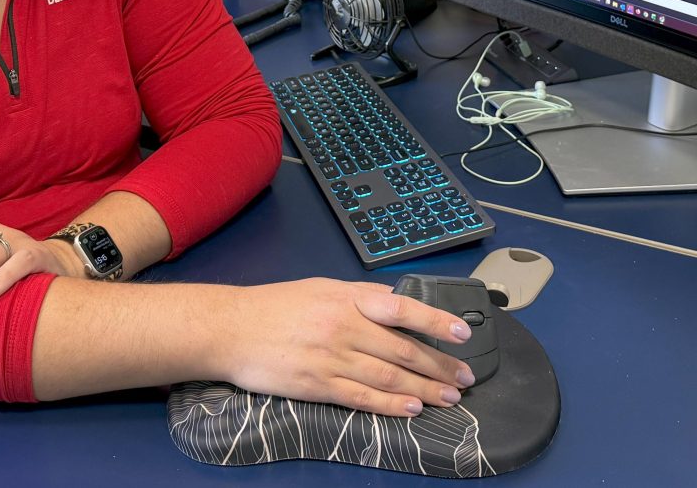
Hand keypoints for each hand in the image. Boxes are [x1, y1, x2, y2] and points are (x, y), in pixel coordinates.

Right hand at [219, 278, 476, 416]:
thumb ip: (360, 297)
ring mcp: (332, 358)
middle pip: (403, 350)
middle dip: (440, 366)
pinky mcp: (318, 386)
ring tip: (450, 397)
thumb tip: (396, 302)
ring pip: (389, 377)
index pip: (403, 310)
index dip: (436, 322)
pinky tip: (413, 409)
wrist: (231, 329)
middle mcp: (345, 327)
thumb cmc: (276, 306)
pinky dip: (391, 405)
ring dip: (425, 389)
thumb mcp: (322, 288)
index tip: (463, 334)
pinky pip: (362, 398)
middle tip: (466, 378)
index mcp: (348, 298)